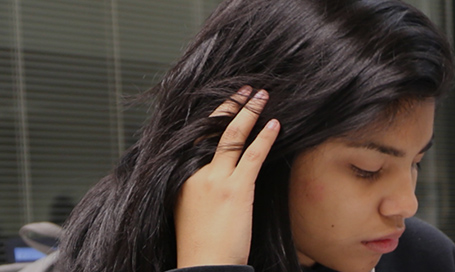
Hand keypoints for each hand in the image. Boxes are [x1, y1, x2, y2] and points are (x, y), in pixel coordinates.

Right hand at [176, 87, 278, 266]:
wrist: (203, 265)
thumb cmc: (199, 242)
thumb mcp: (189, 207)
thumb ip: (197, 185)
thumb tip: (211, 173)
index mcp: (179, 176)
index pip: (195, 137)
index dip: (211, 116)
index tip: (224, 99)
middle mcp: (193, 173)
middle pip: (211, 129)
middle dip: (230, 104)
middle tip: (245, 88)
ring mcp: (214, 180)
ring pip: (232, 136)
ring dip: (248, 112)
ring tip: (262, 95)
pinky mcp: (235, 190)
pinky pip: (252, 155)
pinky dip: (264, 137)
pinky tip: (275, 124)